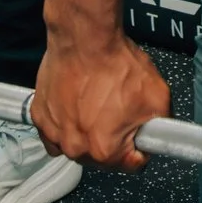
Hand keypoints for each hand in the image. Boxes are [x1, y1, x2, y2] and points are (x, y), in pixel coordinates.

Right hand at [30, 31, 171, 169]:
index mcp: (105, 150)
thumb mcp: (158, 98)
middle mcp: (75, 147)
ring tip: (97, 104)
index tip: (139, 133)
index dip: (141, 145)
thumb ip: (161, 128)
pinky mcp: (40, 117)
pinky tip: (77, 104)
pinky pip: (56, 132)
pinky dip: (66, 122)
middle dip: (113, 138)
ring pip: (78, 145)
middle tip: (118, 111)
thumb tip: (159, 137)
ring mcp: (54, 133)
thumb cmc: (115, 63)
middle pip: (102, 157)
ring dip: (87, 131)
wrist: (85, 38)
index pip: (132, 165)